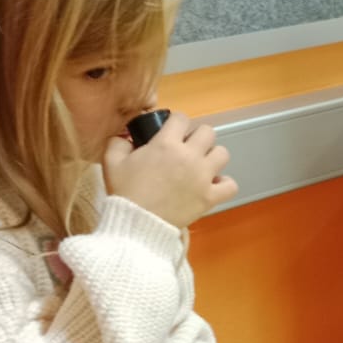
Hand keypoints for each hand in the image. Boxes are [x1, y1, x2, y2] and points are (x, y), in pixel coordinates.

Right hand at [103, 112, 236, 228]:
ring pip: (222, 153)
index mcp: (166, 144)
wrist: (137, 224)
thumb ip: (118, 142)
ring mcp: (203, 176)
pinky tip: (212, 186)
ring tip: (200, 166)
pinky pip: (230, 184)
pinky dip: (224, 184)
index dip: (175, 122)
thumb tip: (126, 135)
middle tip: (186, 149)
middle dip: (197, 137)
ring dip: (212, 157)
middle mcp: (189, 156)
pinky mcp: (210, 197)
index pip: (181, 118)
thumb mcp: (112, 162)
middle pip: (208, 132)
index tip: (170, 132)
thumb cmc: (125, 192)